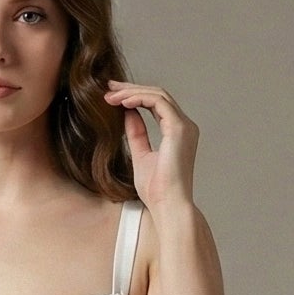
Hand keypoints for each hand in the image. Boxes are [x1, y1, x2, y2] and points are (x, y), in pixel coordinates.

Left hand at [102, 79, 196, 211]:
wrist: (168, 206)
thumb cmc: (157, 191)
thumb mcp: (141, 156)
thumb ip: (136, 134)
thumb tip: (127, 113)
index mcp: (177, 133)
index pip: (157, 104)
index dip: (135, 96)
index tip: (113, 96)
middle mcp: (185, 126)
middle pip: (158, 95)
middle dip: (132, 89)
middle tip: (108, 88)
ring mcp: (184, 126)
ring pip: (158, 95)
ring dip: (132, 92)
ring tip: (110, 96)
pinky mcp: (179, 129)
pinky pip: (158, 102)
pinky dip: (139, 98)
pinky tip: (122, 102)